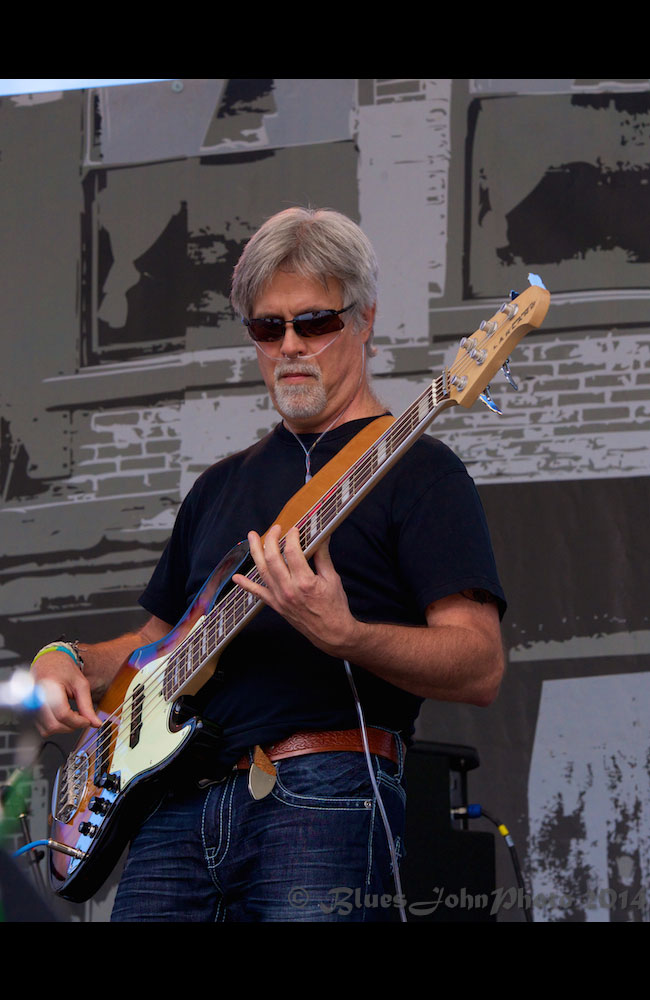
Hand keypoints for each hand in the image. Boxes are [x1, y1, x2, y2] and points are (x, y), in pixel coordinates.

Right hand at [31, 651, 101, 736]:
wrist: (49, 662)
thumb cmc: (63, 670)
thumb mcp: (80, 684)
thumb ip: (87, 705)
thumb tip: (96, 723)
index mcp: (49, 688)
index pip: (63, 714)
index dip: (78, 722)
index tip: (87, 720)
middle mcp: (36, 698)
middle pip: (54, 725)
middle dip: (72, 726)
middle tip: (81, 717)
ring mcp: (32, 707)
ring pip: (48, 730)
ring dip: (64, 728)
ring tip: (72, 714)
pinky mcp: (32, 713)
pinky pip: (43, 729)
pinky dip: (56, 726)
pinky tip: (63, 716)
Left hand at [232, 525, 357, 655]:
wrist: (331, 633)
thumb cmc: (334, 606)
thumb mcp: (332, 578)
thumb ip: (323, 556)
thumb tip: (322, 537)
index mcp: (305, 582)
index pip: (292, 552)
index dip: (292, 537)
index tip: (295, 529)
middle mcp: (289, 589)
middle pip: (273, 558)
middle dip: (271, 539)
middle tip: (276, 528)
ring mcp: (279, 598)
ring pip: (262, 571)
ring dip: (255, 552)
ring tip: (251, 537)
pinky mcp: (276, 605)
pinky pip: (257, 593)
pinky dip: (246, 585)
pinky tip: (237, 577)